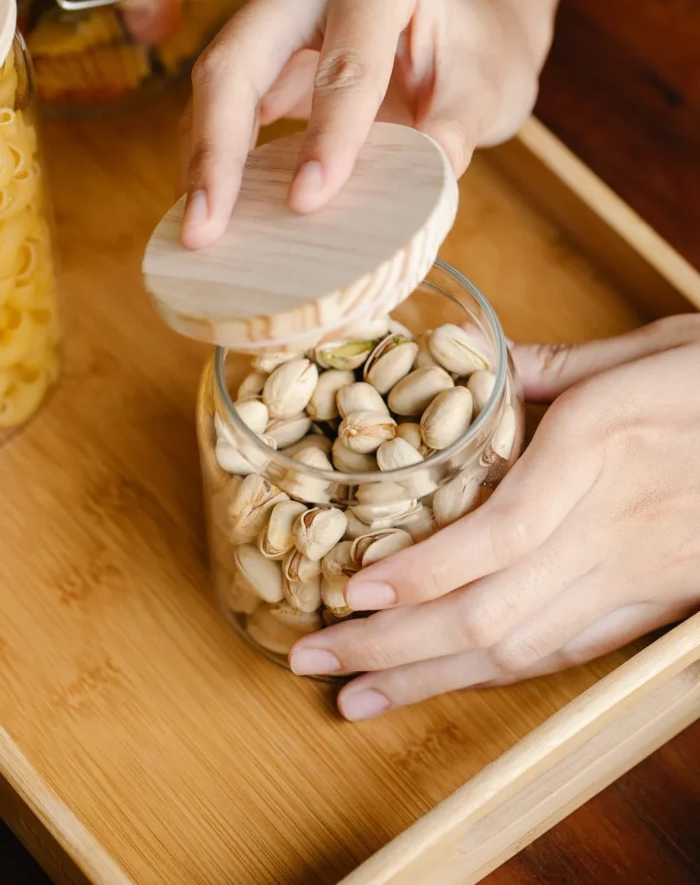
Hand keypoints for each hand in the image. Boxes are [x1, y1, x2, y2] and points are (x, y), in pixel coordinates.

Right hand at [179, 0, 541, 247]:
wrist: (462, 26)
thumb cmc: (476, 53)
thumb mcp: (488, 88)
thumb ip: (458, 131)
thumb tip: (423, 194)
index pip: (345, 62)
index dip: (325, 136)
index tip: (305, 202)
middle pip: (239, 59)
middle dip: (217, 150)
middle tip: (203, 228)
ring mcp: (274, 5)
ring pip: (217, 82)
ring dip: (204, 160)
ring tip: (198, 231)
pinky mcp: (260, 46)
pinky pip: (224, 101)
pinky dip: (215, 156)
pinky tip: (212, 208)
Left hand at [289, 315, 699, 719]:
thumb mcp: (647, 350)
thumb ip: (554, 368)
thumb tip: (480, 364)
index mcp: (602, 450)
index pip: (499, 534)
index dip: (423, 575)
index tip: (353, 592)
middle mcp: (612, 526)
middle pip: (492, 610)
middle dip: (394, 645)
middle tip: (314, 661)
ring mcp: (636, 575)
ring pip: (522, 648)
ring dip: (430, 678)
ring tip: (356, 695)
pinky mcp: (655, 602)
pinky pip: (567, 652)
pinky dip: (497, 674)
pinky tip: (443, 683)